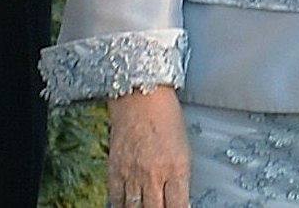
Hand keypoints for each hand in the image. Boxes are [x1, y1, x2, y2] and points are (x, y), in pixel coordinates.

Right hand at [107, 88, 190, 207]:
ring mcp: (132, 175)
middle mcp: (154, 175)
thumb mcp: (184, 148)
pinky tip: (127, 207)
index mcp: (177, 168)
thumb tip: (179, 195)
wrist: (141, 100)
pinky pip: (116, 198)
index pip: (178, 206)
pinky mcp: (114, 171)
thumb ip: (180, 174)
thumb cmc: (166, 118)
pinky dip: (122, 206)